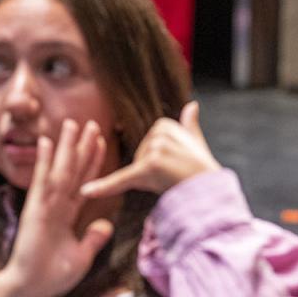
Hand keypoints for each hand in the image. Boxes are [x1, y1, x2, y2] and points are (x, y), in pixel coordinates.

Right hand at [0, 120, 113, 296]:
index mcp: (66, 214)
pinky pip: (40, 182)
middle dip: (82, 146)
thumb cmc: (51, 276)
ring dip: (65, 146)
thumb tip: (106, 225)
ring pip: (59, 169)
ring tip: (71, 123)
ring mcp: (45, 205)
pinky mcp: (35, 210)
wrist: (31, 288)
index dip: (92, 161)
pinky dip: (43, 162)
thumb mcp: (81, 257)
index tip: (101, 142)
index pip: (83, 181)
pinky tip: (45, 142)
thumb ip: (92, 239)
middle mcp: (56, 204)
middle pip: (73, 169)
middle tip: (91, 123)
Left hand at [81, 101, 219, 198]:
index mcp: (165, 124)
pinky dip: (104, 187)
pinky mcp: (150, 166)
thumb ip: (189, 125)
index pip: (144, 146)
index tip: (173, 167)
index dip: (154, 161)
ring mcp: (155, 148)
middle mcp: (160, 133)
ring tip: (172, 180)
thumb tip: (192, 105)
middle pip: (138, 156)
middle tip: (173, 176)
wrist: (211, 193)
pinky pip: (122, 178)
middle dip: (151, 171)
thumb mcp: (196, 143)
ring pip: (136, 169)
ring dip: (150, 180)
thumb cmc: (201, 170)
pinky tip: (86, 192)